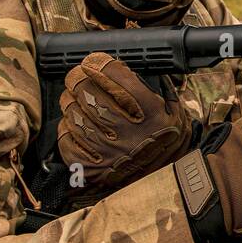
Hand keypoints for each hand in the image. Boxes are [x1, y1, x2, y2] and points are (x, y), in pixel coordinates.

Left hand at [57, 53, 190, 191]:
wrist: (164, 182)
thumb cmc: (166, 142)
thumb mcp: (175, 110)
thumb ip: (159, 86)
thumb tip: (135, 65)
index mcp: (147, 111)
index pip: (114, 75)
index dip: (98, 62)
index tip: (93, 60)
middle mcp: (125, 130)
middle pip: (86, 91)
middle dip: (77, 77)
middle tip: (77, 75)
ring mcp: (106, 150)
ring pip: (73, 113)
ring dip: (69, 101)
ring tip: (74, 98)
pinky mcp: (91, 168)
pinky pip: (66, 139)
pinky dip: (66, 127)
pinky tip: (73, 123)